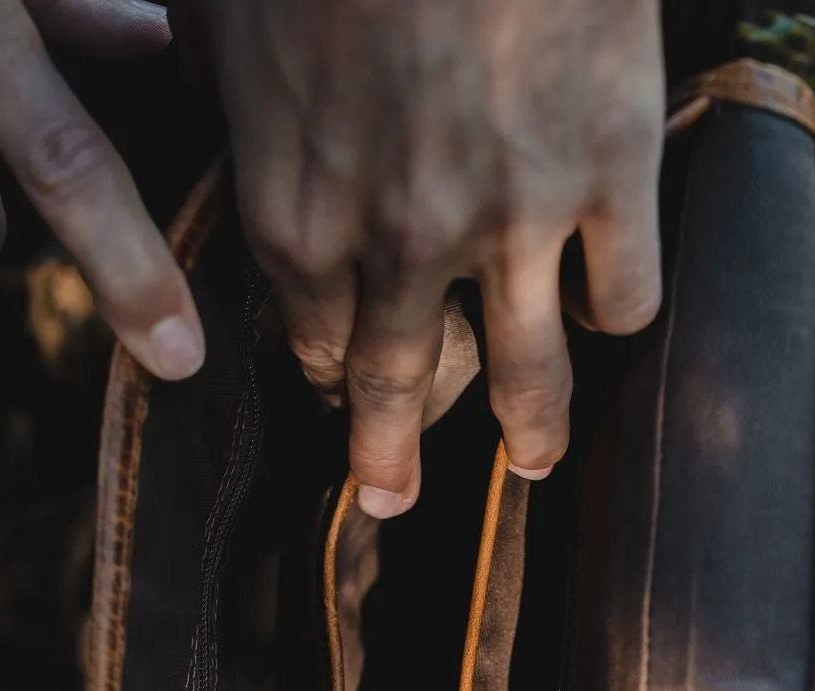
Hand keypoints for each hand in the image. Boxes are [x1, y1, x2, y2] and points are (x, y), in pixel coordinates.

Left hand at [197, 0, 663, 513]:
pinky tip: (615, 317)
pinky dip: (618, 313)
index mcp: (294, 207)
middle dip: (392, 454)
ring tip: (535, 464)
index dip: (324, 369)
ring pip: (526, 372)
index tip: (333, 386)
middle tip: (392, 501)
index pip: (309, 335)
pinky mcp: (609, 178)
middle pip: (398, 382)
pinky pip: (625, 293)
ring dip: (531, 430)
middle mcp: (398, 244)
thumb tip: (188, 70)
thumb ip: (218, 65)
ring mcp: (512, 223)